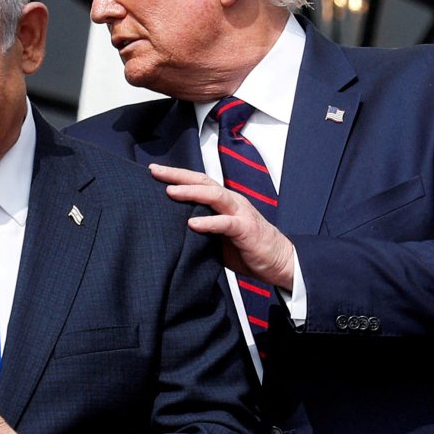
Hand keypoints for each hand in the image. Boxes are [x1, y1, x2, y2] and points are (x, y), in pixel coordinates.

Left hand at [150, 163, 295, 288]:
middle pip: (203, 182)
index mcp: (224, 202)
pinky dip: (209, 222)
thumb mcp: (219, 236)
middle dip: (178, 176)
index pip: (198, 183)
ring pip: (214, 196)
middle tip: (155, 171)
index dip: (177, 176)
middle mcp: (232, 202)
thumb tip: (173, 229)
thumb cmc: (248, 248)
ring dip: (191, 193)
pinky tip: (193, 223)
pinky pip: (226, 223)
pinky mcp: (246, 229)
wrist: (279, 261)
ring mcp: (240, 213)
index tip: (154, 171)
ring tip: (171, 192)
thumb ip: (201, 228)